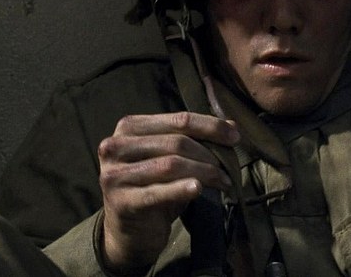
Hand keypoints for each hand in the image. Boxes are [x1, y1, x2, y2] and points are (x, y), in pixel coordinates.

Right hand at [97, 111, 239, 273]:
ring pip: (171, 165)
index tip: (235, 137)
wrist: (130, 231)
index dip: (211, 127)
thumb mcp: (173, 158)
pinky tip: (198, 189)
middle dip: (209, 154)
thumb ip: (196, 139)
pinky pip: (158, 192)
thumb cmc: (154, 188)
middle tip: (229, 169)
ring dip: (204, 172)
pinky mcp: (121, 201)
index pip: (179, 120)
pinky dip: (181, 189)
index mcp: (129, 127)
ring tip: (222, 182)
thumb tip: (232, 126)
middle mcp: (116, 146)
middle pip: (177, 142)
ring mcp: (114, 174)